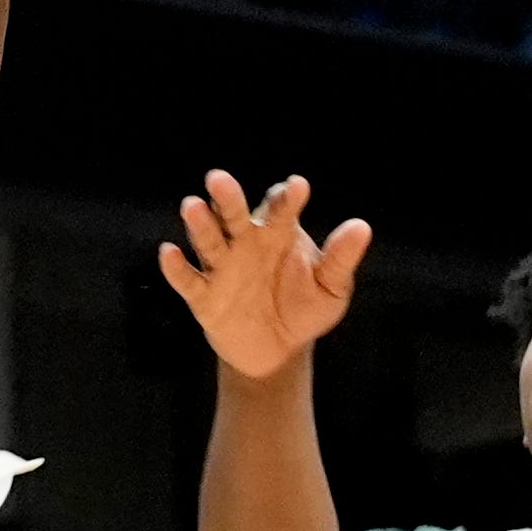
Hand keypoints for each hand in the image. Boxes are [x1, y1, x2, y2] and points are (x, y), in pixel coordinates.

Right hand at [158, 171, 370, 380]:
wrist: (279, 352)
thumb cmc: (304, 309)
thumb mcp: (331, 288)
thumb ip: (341, 258)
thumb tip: (362, 227)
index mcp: (277, 234)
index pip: (279, 209)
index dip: (286, 199)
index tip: (297, 188)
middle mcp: (245, 244)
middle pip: (233, 215)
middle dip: (227, 197)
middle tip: (218, 178)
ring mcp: (222, 269)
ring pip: (208, 241)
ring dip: (200, 224)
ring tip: (193, 205)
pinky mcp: (204, 298)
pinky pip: (188, 280)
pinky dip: (176, 268)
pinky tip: (169, 253)